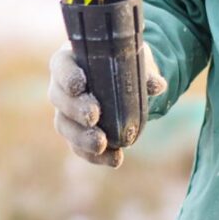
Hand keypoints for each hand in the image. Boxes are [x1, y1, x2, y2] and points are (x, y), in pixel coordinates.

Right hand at [48, 41, 166, 166]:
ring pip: (65, 126)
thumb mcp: (135, 61)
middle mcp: (62, 87)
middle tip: (93, 116)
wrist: (125, 81)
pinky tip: (115, 159)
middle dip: (76, 109)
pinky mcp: (76, 133)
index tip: (80, 84)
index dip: (68, 76)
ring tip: (101, 144)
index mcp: (71, 60)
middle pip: (60, 99)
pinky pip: (79, 147)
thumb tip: (158, 85)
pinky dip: (96, 156)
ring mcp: (65, 112)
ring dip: (82, 138)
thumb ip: (144, 71)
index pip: (61, 66)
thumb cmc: (123, 62)